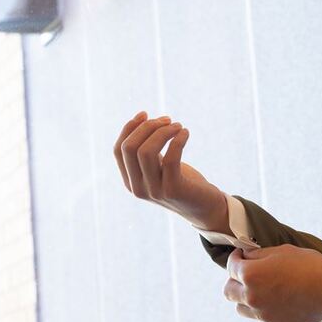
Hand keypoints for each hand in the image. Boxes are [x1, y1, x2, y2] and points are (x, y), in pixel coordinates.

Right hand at [112, 110, 226, 229]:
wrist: (203, 207)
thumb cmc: (181, 181)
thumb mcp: (158, 166)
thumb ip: (147, 150)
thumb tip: (142, 117)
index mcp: (130, 181)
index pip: (118, 149)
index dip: (130, 128)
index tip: (146, 114)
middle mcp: (137, 188)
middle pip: (130, 147)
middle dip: (148, 127)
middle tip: (168, 120)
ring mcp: (154, 191)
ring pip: (146, 151)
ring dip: (163, 131)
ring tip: (178, 126)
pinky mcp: (174, 190)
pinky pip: (171, 157)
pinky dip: (178, 139)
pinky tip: (186, 133)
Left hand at [223, 245, 321, 321]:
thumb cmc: (308, 265)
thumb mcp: (281, 250)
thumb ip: (258, 254)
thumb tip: (247, 256)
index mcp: (251, 275)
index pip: (231, 266)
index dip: (236, 258)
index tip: (242, 256)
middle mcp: (252, 297)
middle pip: (229, 291)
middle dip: (234, 279)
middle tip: (246, 273)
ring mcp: (263, 315)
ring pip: (241, 308)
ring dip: (246, 297)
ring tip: (261, 289)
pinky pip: (263, 317)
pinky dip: (266, 309)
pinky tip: (281, 299)